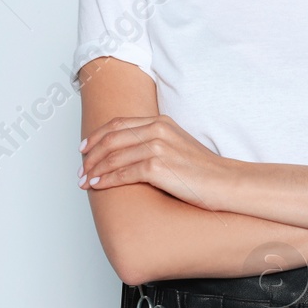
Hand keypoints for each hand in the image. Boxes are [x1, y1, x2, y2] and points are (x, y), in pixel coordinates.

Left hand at [78, 114, 234, 209]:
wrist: (227, 183)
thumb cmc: (204, 171)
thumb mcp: (177, 146)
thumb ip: (154, 143)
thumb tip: (127, 155)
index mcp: (161, 122)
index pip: (118, 124)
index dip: (96, 136)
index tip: (84, 148)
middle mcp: (157, 130)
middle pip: (111, 138)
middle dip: (91, 155)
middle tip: (80, 170)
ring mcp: (157, 147)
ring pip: (113, 156)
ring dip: (94, 169)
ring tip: (84, 181)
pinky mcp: (157, 167)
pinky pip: (122, 174)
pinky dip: (106, 179)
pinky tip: (97, 185)